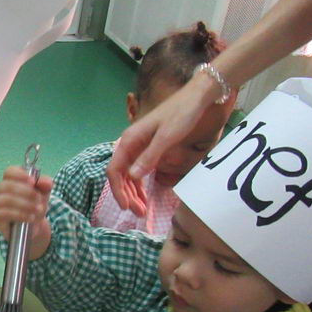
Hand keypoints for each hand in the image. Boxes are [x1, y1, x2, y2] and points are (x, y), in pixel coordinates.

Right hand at [0, 167, 52, 258]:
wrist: (32, 228)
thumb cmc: (33, 207)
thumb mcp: (43, 194)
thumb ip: (45, 185)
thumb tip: (46, 182)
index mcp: (9, 180)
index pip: (10, 171)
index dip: (20, 175)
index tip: (33, 182)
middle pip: (8, 185)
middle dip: (26, 192)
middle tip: (38, 199)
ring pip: (8, 200)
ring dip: (25, 205)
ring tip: (37, 210)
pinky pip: (6, 213)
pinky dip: (20, 215)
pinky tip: (30, 218)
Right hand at [106, 76, 215, 213]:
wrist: (197, 97)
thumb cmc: (181, 114)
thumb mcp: (167, 137)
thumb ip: (150, 157)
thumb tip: (133, 177)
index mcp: (129, 140)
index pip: (115, 170)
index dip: (118, 190)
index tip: (127, 207)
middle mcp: (130, 143)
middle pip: (121, 175)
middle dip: (127, 195)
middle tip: (139, 213)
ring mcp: (139, 146)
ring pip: (129, 174)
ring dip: (134, 192)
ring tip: (143, 209)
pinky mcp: (149, 147)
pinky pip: (139, 169)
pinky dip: (140, 184)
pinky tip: (145, 195)